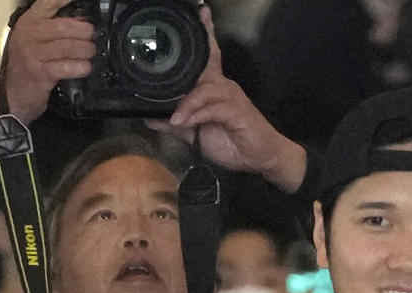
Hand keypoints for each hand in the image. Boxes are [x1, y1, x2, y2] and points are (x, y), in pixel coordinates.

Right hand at [0, 0, 95, 133]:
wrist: (12, 97)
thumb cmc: (27, 68)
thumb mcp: (36, 43)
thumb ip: (55, 31)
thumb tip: (83, 22)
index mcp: (29, 22)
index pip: (48, 2)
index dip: (66, 0)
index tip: (84, 2)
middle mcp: (29, 34)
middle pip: (62, 26)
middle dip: (83, 30)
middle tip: (93, 35)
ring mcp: (33, 54)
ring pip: (66, 46)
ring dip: (84, 49)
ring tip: (92, 51)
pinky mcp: (40, 73)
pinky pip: (65, 67)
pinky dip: (80, 67)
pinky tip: (87, 67)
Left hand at [150, 8, 306, 192]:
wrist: (260, 158)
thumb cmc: (232, 144)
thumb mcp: (197, 135)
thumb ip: (177, 125)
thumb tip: (151, 118)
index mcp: (215, 87)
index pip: (209, 56)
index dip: (206, 35)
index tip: (202, 14)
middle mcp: (223, 86)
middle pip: (205, 64)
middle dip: (198, 50)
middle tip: (189, 33)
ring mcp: (231, 96)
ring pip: (203, 91)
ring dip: (187, 105)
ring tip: (175, 120)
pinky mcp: (237, 110)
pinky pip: (212, 108)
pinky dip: (197, 115)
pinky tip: (186, 122)